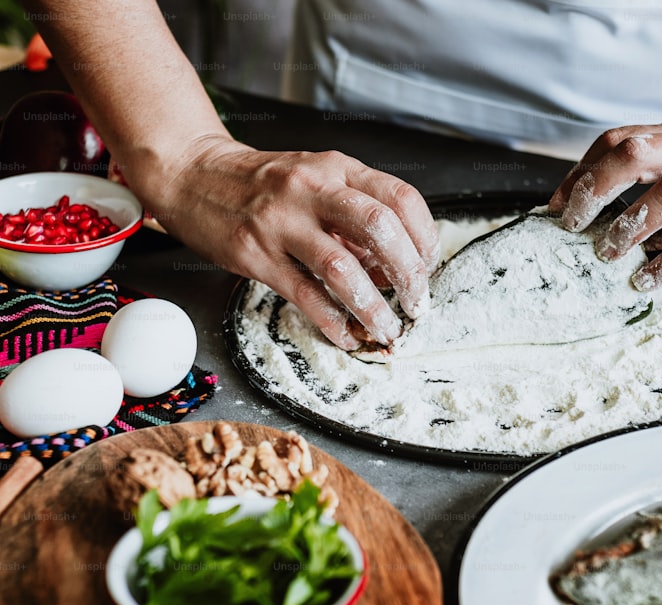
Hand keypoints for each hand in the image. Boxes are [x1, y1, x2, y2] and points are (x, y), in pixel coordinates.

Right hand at [133, 136, 438, 349]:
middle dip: (408, 274)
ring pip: (343, 268)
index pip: (401, 198)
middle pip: (379, 228)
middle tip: (416, 303)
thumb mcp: (316, 180)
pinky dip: (333, 322)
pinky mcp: (255, 254)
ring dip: (372, 307)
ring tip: (386, 328)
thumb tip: (394, 267)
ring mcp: (282, 221)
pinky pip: (305, 295)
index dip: (424, 238)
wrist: (192, 174)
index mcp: (337, 169)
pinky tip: (346, 335)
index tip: (427, 267)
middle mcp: (313, 189)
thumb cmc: (262, 184)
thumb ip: (354, 217)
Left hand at [549, 118, 661, 289]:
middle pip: (633, 153)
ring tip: (607, 253)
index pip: (619, 140)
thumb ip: (660, 180)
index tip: (558, 205)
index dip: (581, 172)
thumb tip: (606, 217)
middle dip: (593, 189)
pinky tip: (649, 278)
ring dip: (629, 226)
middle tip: (573, 225)